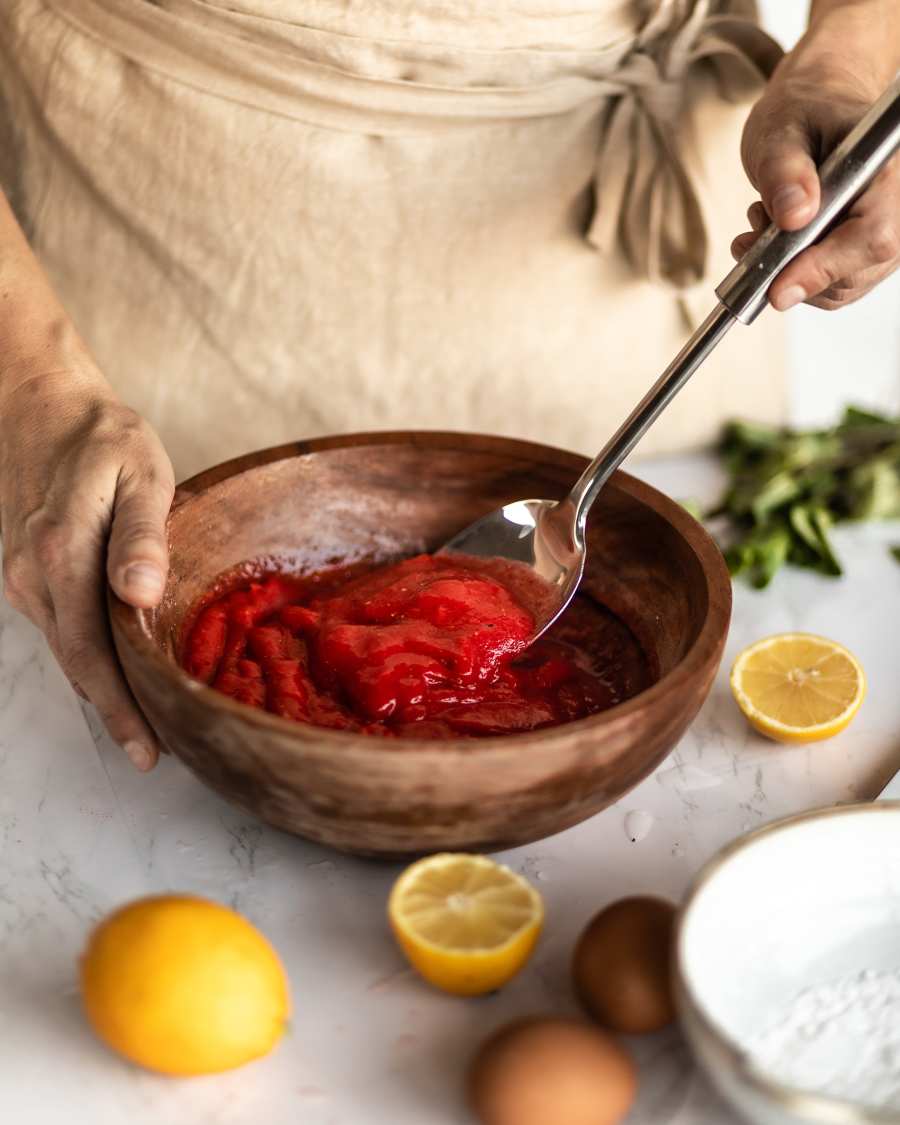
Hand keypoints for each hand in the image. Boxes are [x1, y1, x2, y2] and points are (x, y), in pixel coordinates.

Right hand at [0, 352, 173, 770]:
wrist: (33, 402)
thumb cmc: (100, 437)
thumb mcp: (139, 472)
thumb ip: (140, 535)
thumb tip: (140, 596)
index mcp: (62, 556)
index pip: (92, 656)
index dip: (121, 709)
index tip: (151, 751)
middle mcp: (32, 577)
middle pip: (77, 666)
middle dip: (117, 714)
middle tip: (157, 753)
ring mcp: (23, 577)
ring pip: (66, 651)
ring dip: (103, 690)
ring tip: (147, 725)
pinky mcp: (25, 571)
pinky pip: (60, 629)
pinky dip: (88, 659)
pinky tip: (116, 672)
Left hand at [734, 5, 899, 310]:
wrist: (815, 107)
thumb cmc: (803, 111)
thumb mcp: (781, 131)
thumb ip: (785, 171)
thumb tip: (794, 216)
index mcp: (887, 170)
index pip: (872, 236)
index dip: (824, 269)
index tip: (777, 290)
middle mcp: (897, 206)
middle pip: (856, 271)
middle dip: (795, 271)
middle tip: (750, 241)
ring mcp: (887, 232)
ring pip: (840, 287)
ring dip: (790, 273)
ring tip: (764, 226)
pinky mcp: (866, 251)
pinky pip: (833, 285)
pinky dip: (795, 274)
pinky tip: (777, 240)